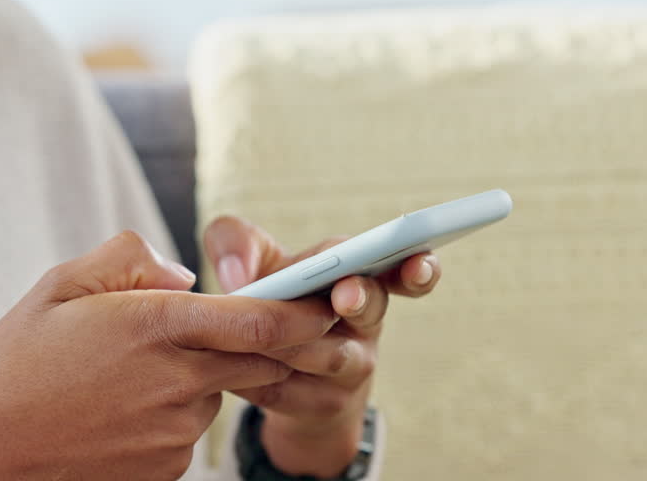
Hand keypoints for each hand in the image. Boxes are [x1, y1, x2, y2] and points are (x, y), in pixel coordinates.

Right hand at [0, 231, 340, 480]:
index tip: (328, 294)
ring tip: (135, 369)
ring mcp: (176, 432)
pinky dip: (176, 409)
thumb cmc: (13, 366)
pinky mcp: (168, 467)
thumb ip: (130, 261)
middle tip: (266, 327)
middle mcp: (178, 381)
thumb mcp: (59, 287)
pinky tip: (123, 407)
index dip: (306, 307)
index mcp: (156, 326)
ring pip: (221, 391)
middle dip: (282, 341)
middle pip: (262, 359)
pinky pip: (191, 427)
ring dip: (208, 375)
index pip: (261, 319)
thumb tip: (182, 273)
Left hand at [204, 216, 441, 477]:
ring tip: (261, 331)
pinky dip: (256, 375)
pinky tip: (229, 364)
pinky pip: (287, 390)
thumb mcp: (252, 263)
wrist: (273, 374)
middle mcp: (364, 322)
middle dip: (359, 299)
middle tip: (345, 296)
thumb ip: (238, 241)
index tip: (417, 263)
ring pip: (329, 356)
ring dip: (294, 341)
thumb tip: (236, 273)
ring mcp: (349, 369)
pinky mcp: (318, 405)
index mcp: (358, 276)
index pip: (400, 269)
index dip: (415, 267)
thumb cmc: (272, 301)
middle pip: (370, 309)